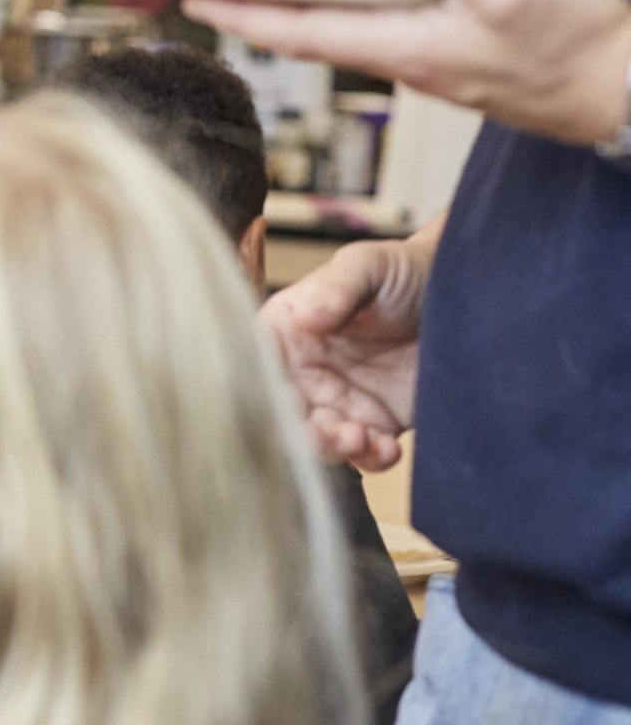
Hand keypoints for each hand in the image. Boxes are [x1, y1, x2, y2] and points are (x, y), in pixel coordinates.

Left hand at [187, 0, 630, 143]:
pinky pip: (381, 24)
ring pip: (342, 28)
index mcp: (399, 46)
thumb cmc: (574, 45)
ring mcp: (426, 57)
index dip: (238, 12)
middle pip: (306, 31)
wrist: (625, 94)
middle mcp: (401, 57)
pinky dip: (347, 3)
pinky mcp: (453, 50)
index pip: (294, 30)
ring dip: (295, 4)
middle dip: (251, 7)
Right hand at [260, 223, 438, 469]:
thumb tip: (307, 318)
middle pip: (282, 413)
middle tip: (330, 433)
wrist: (468, 297)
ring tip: (362, 440)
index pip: (256, 367)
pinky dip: (371, 459)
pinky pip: (364, 453)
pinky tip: (387, 448)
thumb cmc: (405, 271)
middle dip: (299, 432)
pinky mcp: (377, 422)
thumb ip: (338, 288)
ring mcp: (339, 400)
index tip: (280, 404)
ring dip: (333, 450)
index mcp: (286, 332)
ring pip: (318, 440)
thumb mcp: (367, 266)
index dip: (259, 391)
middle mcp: (303, 371)